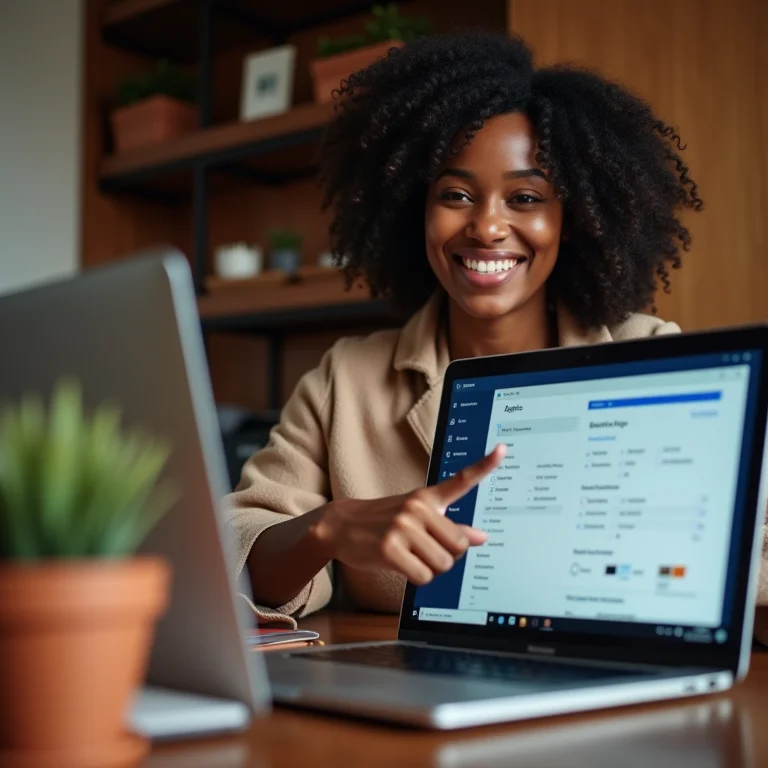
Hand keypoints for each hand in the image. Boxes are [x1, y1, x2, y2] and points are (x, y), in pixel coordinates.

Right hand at [311, 445, 505, 584]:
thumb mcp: (417, 517)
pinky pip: (423, 576)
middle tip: (425, 550)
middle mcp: (417, 508)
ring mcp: (402, 527)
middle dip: (447, 556)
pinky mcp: (389, 549)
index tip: (503, 449)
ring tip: (410, 556)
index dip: (485, 465)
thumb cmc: (383, 521)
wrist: (341, 525)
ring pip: (443, 564)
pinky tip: (401, 565)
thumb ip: (449, 525)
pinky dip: (416, 578)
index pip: (461, 480)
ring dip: (430, 569)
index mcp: (427, 497)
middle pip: (459, 545)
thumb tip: (481, 537)